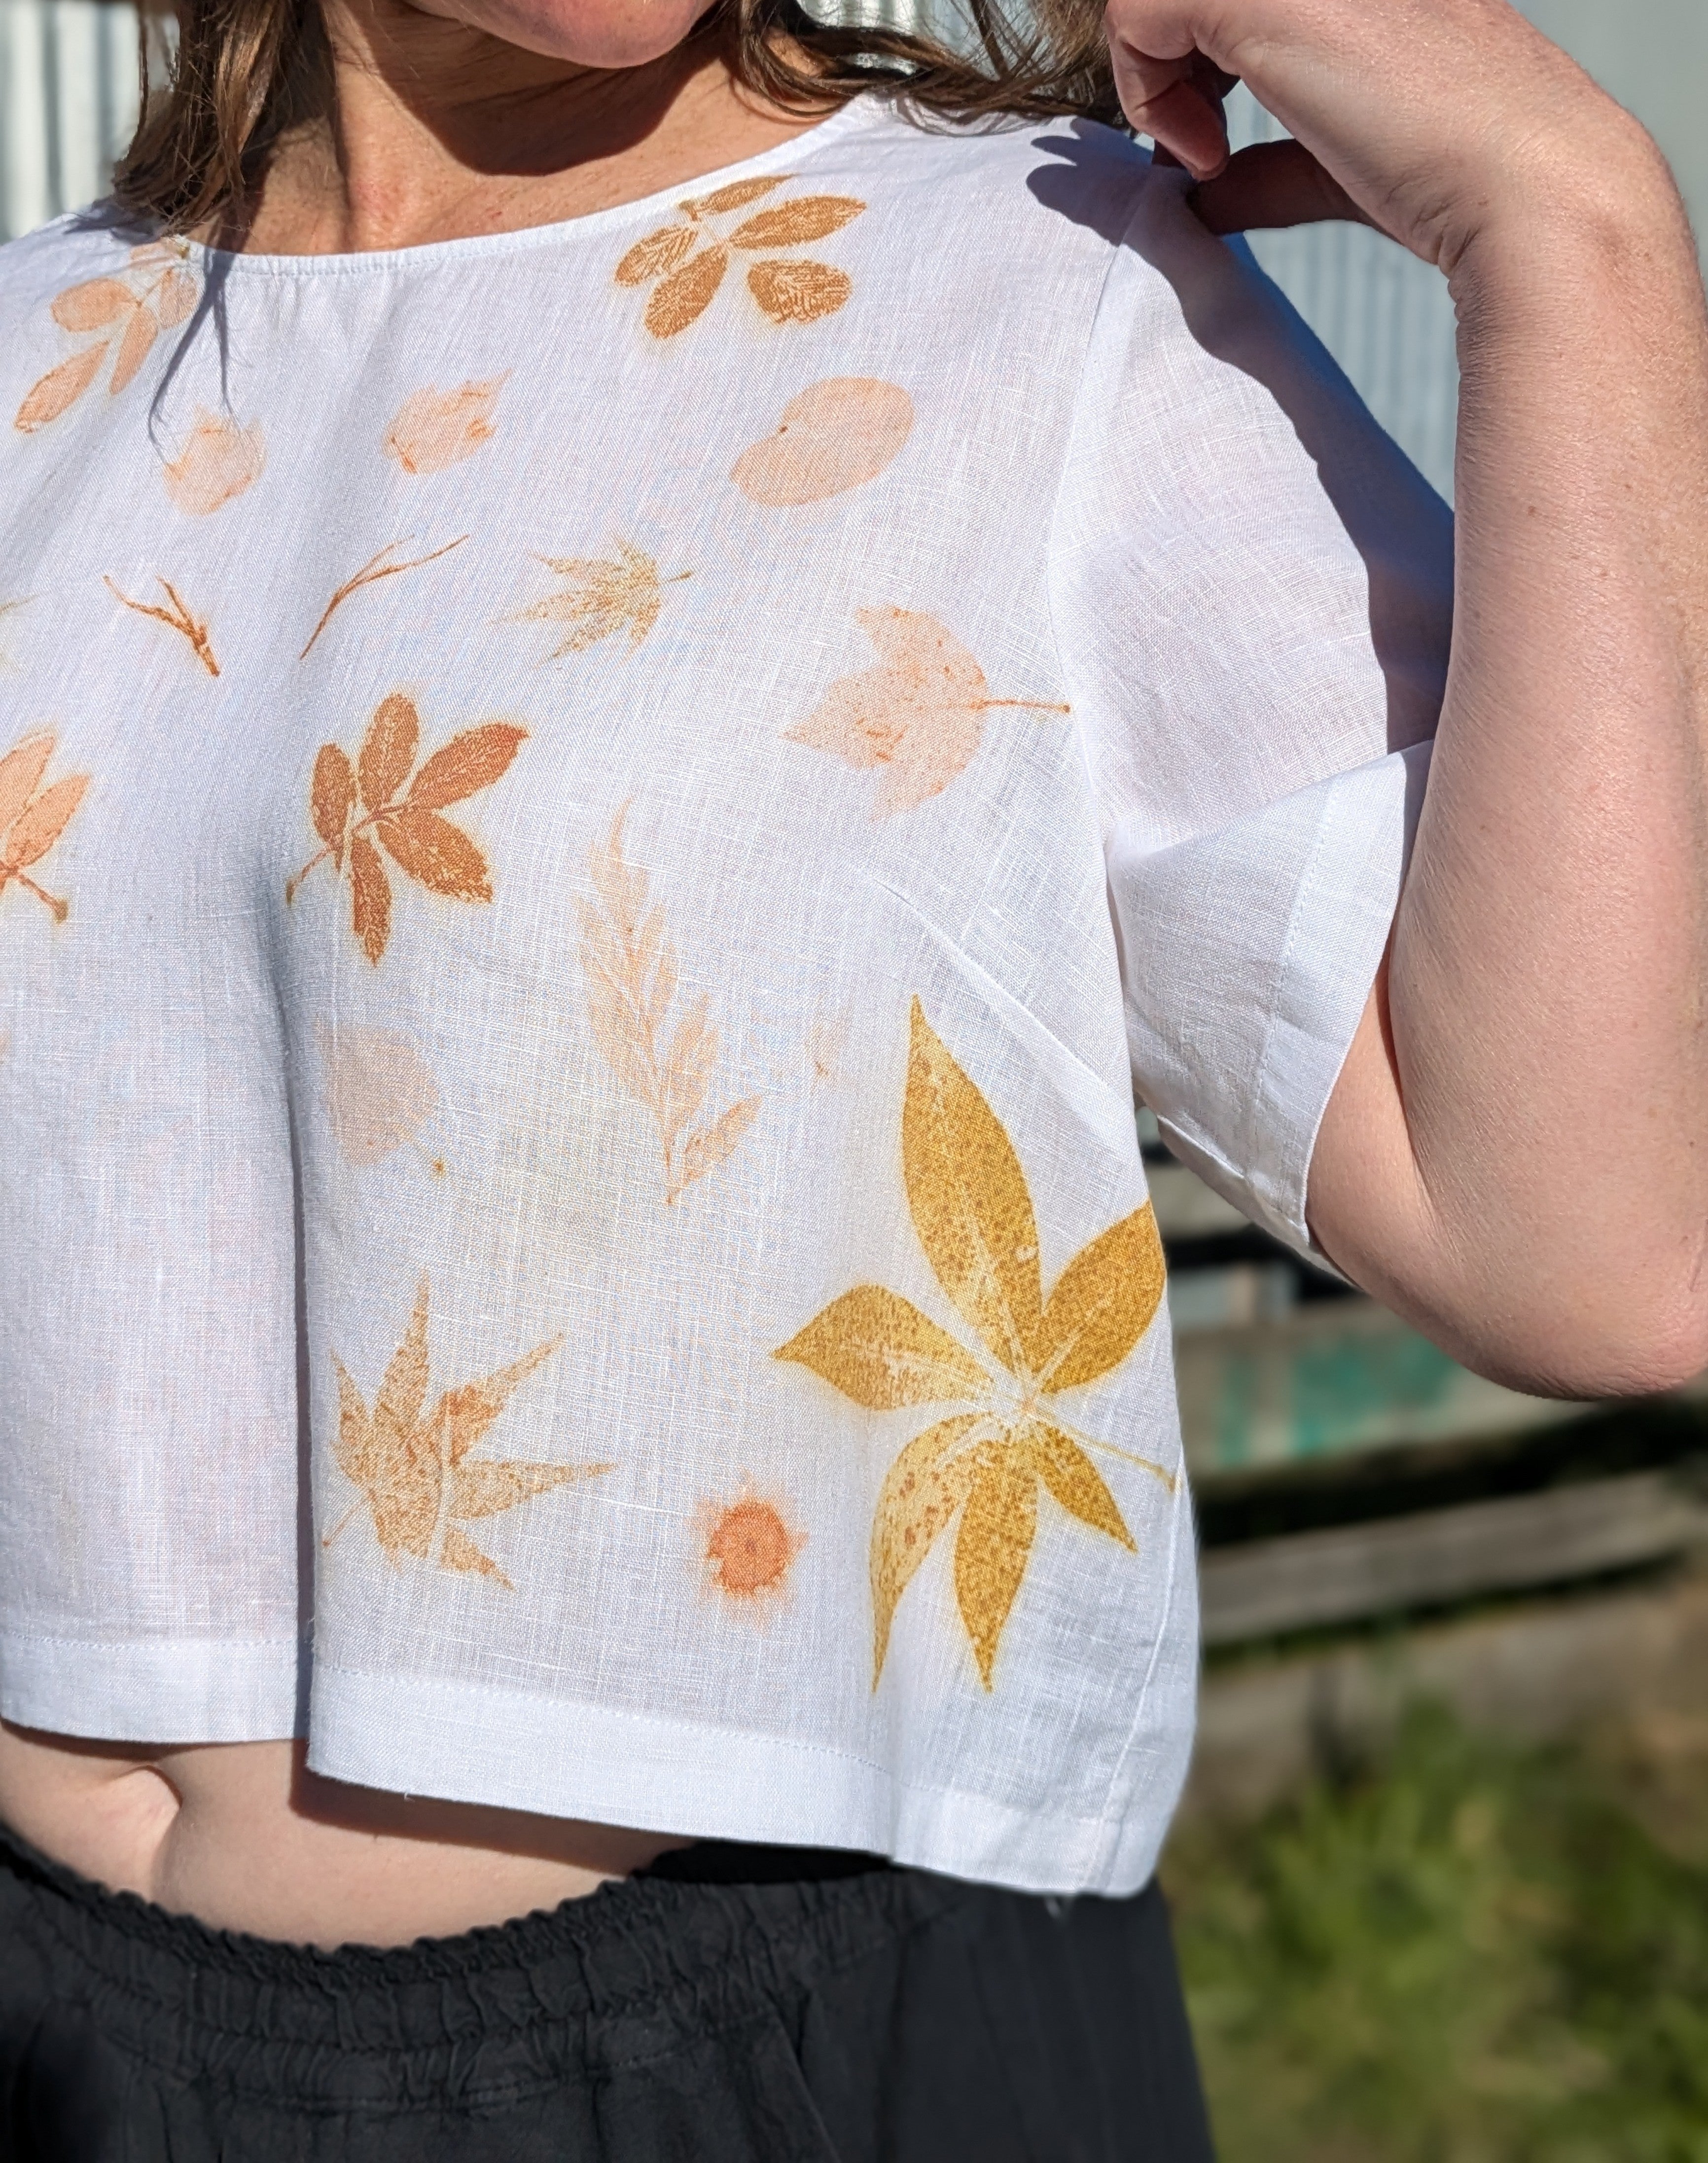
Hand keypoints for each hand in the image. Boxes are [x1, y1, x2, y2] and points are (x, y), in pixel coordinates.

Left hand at [1102, 0, 1627, 259]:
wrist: (1522, 185)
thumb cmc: (1457, 177)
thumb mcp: (1338, 159)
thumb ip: (1270, 166)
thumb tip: (1206, 197)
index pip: (1229, 1)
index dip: (1194, 59)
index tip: (1213, 142)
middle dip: (1164, 63)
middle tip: (1199, 145)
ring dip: (1150, 79)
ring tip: (1202, 151)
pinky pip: (1136, 9)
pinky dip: (1144, 92)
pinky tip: (1203, 152)